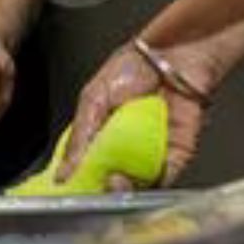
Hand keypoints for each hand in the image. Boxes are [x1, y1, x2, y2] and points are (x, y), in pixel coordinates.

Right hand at [58, 41, 213, 188]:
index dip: (79, 178)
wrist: (172, 54)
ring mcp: (153, 150)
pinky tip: (135, 177)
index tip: (70, 189)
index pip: (88, 164)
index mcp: (103, 133)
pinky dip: (152, 180)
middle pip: (112, 177)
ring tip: (114, 181)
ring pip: (138, 181)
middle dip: (103, 187)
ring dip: (126, 187)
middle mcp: (128, 145)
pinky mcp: (179, 152)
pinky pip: (166, 174)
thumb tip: (65, 171)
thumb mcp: (92, 99)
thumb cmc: (132, 66)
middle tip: (96, 186)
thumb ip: (80, 136)